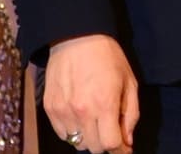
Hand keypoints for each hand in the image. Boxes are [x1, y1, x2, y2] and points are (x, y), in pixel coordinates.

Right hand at [43, 34, 136, 152]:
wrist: (77, 39)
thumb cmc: (109, 58)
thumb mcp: (129, 82)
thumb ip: (131, 114)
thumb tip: (128, 141)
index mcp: (105, 104)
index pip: (110, 144)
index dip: (119, 149)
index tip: (124, 147)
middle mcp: (82, 111)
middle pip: (93, 147)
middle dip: (105, 143)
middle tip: (111, 132)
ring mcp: (63, 111)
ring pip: (76, 143)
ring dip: (89, 138)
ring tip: (96, 121)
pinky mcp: (49, 108)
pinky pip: (62, 134)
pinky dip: (73, 132)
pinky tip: (81, 118)